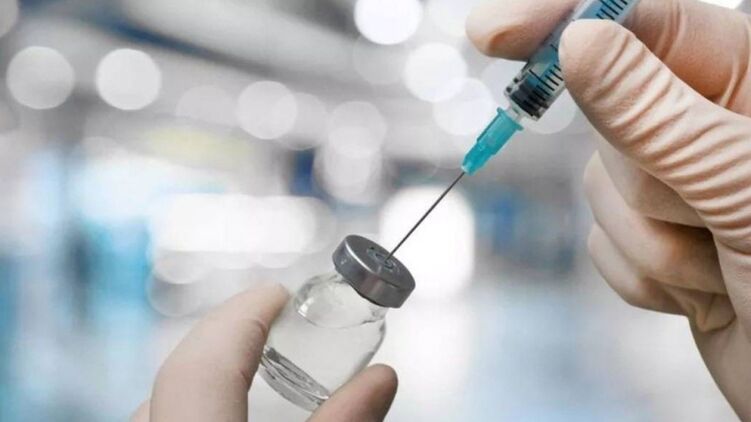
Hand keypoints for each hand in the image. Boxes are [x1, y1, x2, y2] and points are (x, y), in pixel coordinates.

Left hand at [131, 284, 396, 420]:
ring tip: (249, 373)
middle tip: (268, 329)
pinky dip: (189, 407)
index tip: (279, 294)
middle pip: (178, 378)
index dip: (244, 316)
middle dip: (225, 343)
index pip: (205, 359)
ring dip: (205, 380)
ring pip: (158, 405)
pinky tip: (220, 414)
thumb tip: (380, 378)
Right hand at [467, 0, 750, 417]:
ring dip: (652, 242)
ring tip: (723, 269)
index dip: (563, 20)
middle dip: (646, 181)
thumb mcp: (742, 188)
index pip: (644, 22)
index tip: (494, 34)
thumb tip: (578, 42)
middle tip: (712, 222)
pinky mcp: (659, 237)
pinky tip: (706, 291)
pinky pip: (602, 240)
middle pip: (610, 114)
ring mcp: (684, 183)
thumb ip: (655, 114)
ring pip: (600, 185)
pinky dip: (644, 277)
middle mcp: (713, 123)